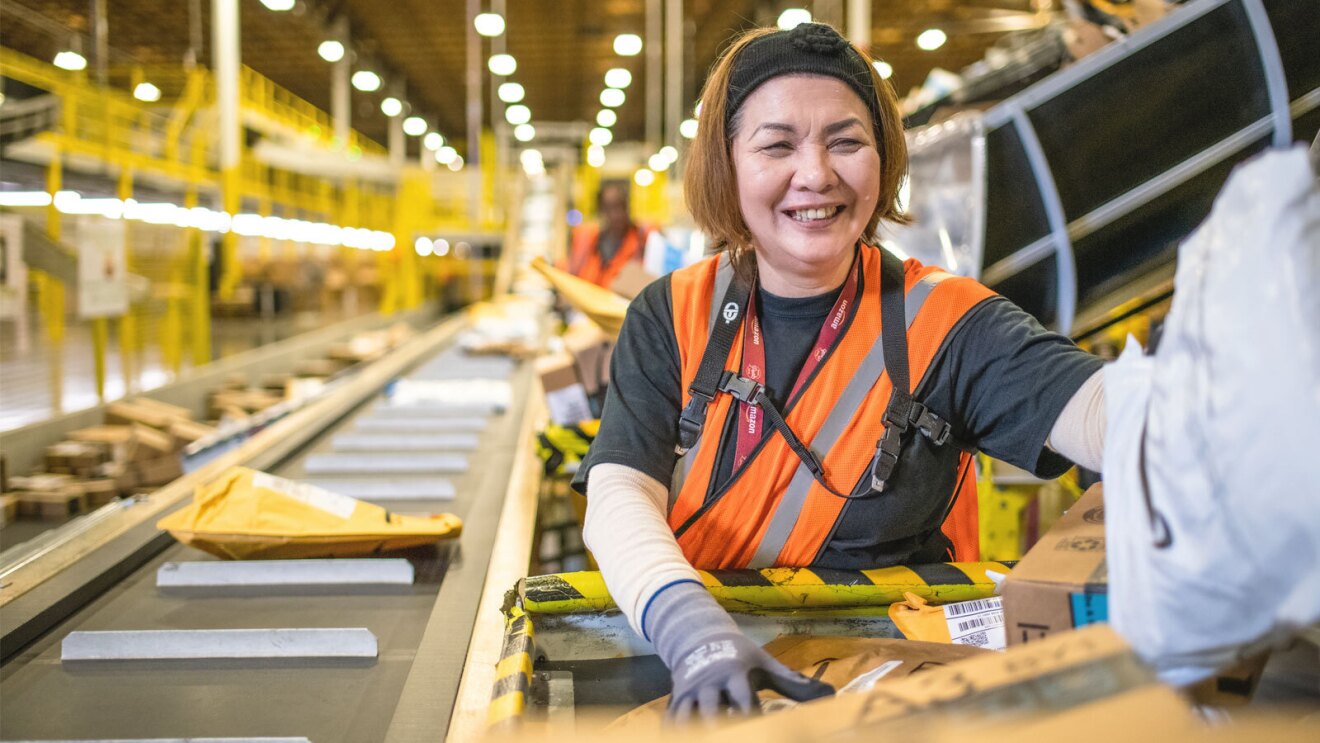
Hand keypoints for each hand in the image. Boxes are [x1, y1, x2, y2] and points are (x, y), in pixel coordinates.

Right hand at [644, 580, 833, 721]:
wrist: (700, 638)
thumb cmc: (739, 656)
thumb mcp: (765, 664)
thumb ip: (794, 683)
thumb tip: (830, 695)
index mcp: (734, 674)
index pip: (743, 698)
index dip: (750, 715)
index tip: (760, 731)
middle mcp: (710, 684)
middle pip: (711, 710)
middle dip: (718, 727)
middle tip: (727, 737)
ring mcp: (690, 692)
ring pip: (686, 716)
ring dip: (693, 731)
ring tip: (704, 740)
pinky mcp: (676, 699)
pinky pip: (670, 719)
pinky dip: (674, 732)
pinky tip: (681, 740)